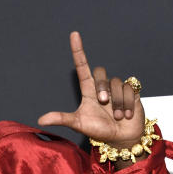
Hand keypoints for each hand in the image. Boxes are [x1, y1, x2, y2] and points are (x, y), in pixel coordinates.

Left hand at [37, 31, 144, 147]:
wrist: (121, 139)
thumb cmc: (99, 130)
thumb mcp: (79, 124)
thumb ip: (62, 119)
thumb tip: (40, 120)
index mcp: (88, 89)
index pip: (82, 66)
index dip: (78, 50)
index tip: (74, 34)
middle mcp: (102, 86)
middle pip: (100, 73)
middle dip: (102, 89)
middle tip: (104, 104)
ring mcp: (117, 88)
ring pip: (116, 83)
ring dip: (116, 103)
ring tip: (117, 116)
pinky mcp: (132, 92)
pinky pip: (130, 89)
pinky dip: (127, 104)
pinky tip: (127, 114)